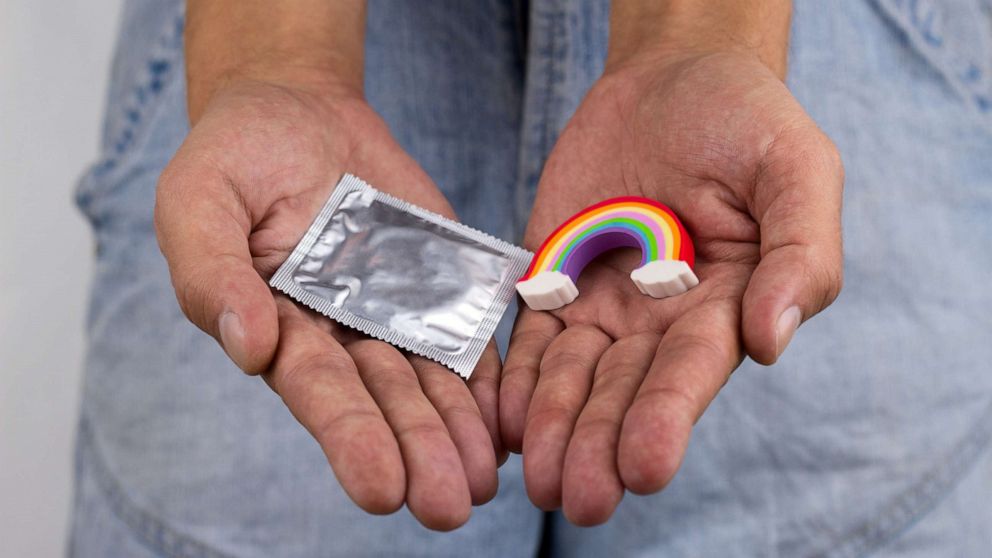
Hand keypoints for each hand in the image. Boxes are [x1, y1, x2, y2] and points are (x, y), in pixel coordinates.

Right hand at [155, 79, 502, 529]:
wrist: (300, 111)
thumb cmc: (237, 156)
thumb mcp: (199, 200)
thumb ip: (213, 273)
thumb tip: (250, 347)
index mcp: (278, 326)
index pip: (318, 387)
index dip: (349, 435)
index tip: (381, 487)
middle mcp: (340, 332)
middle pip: (384, 397)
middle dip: (416, 450)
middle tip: (448, 507)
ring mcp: (393, 309)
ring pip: (430, 378)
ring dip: (458, 432)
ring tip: (484, 483)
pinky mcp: (436, 282)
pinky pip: (465, 332)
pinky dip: (486, 377)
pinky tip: (507, 422)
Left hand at [500, 52, 842, 524]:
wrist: (673, 79)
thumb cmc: (746, 122)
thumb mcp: (796, 170)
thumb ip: (800, 253)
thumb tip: (771, 339)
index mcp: (724, 308)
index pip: (691, 374)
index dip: (666, 419)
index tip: (644, 467)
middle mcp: (660, 321)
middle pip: (625, 392)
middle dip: (600, 445)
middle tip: (578, 499)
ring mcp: (602, 304)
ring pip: (571, 377)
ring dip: (552, 426)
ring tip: (537, 476)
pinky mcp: (552, 278)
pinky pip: (530, 337)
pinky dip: (515, 378)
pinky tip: (501, 418)